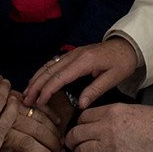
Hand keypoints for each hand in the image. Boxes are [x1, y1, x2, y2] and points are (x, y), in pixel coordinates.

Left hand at [1, 92, 61, 151]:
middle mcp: (6, 117)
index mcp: (0, 132)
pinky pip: (33, 103)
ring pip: (38, 115)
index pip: (27, 143)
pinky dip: (47, 111)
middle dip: (51, 141)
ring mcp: (11, 106)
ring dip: (52, 127)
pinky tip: (56, 120)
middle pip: (36, 128)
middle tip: (59, 151)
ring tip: (60, 138)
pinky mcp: (13, 98)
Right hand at [23, 39, 137, 108]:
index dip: (47, 90)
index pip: (60, 77)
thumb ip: (95, 90)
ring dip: (36, 78)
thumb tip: (80, 105)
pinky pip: (53, 63)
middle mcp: (74, 55)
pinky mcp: (72, 54)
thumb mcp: (113, 78)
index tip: (39, 102)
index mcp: (84, 61)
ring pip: (48, 65)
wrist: (127, 45)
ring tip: (26, 92)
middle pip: (49, 70)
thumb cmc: (122, 62)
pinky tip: (37, 80)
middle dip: (35, 85)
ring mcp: (72, 53)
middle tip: (26, 100)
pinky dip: (42, 72)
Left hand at [66, 103, 152, 151]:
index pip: (84, 116)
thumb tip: (108, 118)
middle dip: (71, 138)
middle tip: (71, 141)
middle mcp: (108, 128)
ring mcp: (111, 146)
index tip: (79, 126)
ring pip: (83, 150)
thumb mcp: (135, 108)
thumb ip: (117, 113)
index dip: (79, 122)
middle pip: (77, 133)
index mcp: (113, 111)